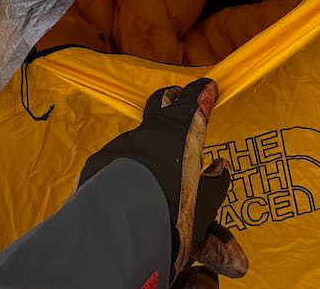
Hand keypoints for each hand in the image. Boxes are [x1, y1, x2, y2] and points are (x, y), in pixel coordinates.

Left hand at [78, 79, 247, 284]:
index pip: (193, 102)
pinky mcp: (98, 162)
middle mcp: (148, 133)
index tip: (209, 88)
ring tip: (154, 171)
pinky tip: (128, 188)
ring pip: (138, 138)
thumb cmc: (167, 217)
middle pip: (160, 103)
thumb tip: (221, 166)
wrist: (115, 233)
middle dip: (172, 99)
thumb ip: (215, 184)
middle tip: (179, 100)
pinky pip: (117, 158)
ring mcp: (120, 145)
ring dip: (148, 145)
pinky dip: (127, 166)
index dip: (202, 92)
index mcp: (179, 135)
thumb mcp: (204, 207)